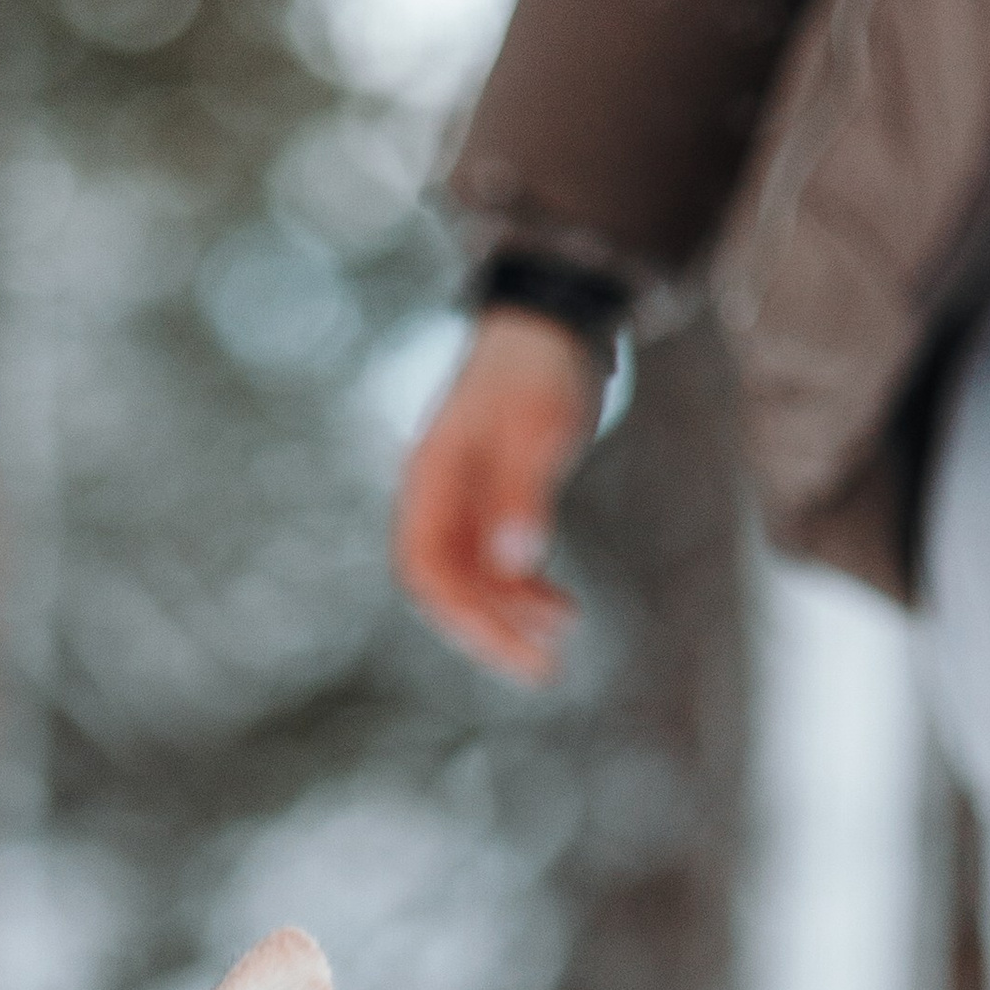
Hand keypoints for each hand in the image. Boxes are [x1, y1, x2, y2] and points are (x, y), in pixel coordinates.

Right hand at [392, 309, 604, 684]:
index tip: (516, 650)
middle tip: (542, 670)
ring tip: (564, 634)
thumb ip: (521, 494)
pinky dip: (523, 588)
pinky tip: (561, 606)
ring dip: (510, 613)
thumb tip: (513, 564)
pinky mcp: (489, 499)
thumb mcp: (538, 429)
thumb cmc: (542, 369)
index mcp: (431, 478)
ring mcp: (460, 498)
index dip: (465, 618)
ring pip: (471, 578)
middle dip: (488, 632)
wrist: (553, 318)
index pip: (425, 569)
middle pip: (444, 585)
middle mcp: (436, 495)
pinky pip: (494, 561)